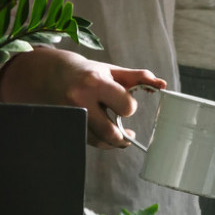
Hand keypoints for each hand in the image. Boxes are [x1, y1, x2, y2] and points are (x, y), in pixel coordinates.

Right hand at [0, 48, 166, 148]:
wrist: (52, 74)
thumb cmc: (90, 73)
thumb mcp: (114, 71)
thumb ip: (140, 77)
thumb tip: (162, 85)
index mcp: (95, 83)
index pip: (125, 107)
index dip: (129, 107)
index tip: (126, 105)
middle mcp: (80, 100)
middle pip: (110, 131)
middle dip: (123, 135)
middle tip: (129, 135)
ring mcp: (70, 115)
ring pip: (98, 140)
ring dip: (113, 142)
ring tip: (121, 138)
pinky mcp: (65, 125)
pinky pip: (87, 141)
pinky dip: (100, 142)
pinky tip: (106, 136)